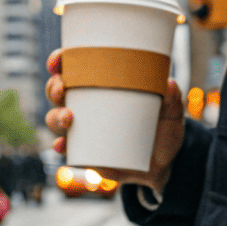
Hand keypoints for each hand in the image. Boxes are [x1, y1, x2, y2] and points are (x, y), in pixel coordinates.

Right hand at [44, 48, 185, 192]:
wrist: (164, 166)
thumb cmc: (163, 131)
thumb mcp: (171, 114)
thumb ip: (173, 100)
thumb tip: (170, 84)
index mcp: (102, 87)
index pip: (74, 69)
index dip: (59, 61)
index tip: (58, 59)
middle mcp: (86, 106)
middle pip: (57, 92)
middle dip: (53, 87)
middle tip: (61, 89)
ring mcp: (83, 131)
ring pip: (55, 119)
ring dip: (55, 117)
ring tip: (68, 118)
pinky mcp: (85, 153)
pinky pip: (66, 149)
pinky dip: (60, 147)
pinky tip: (62, 145)